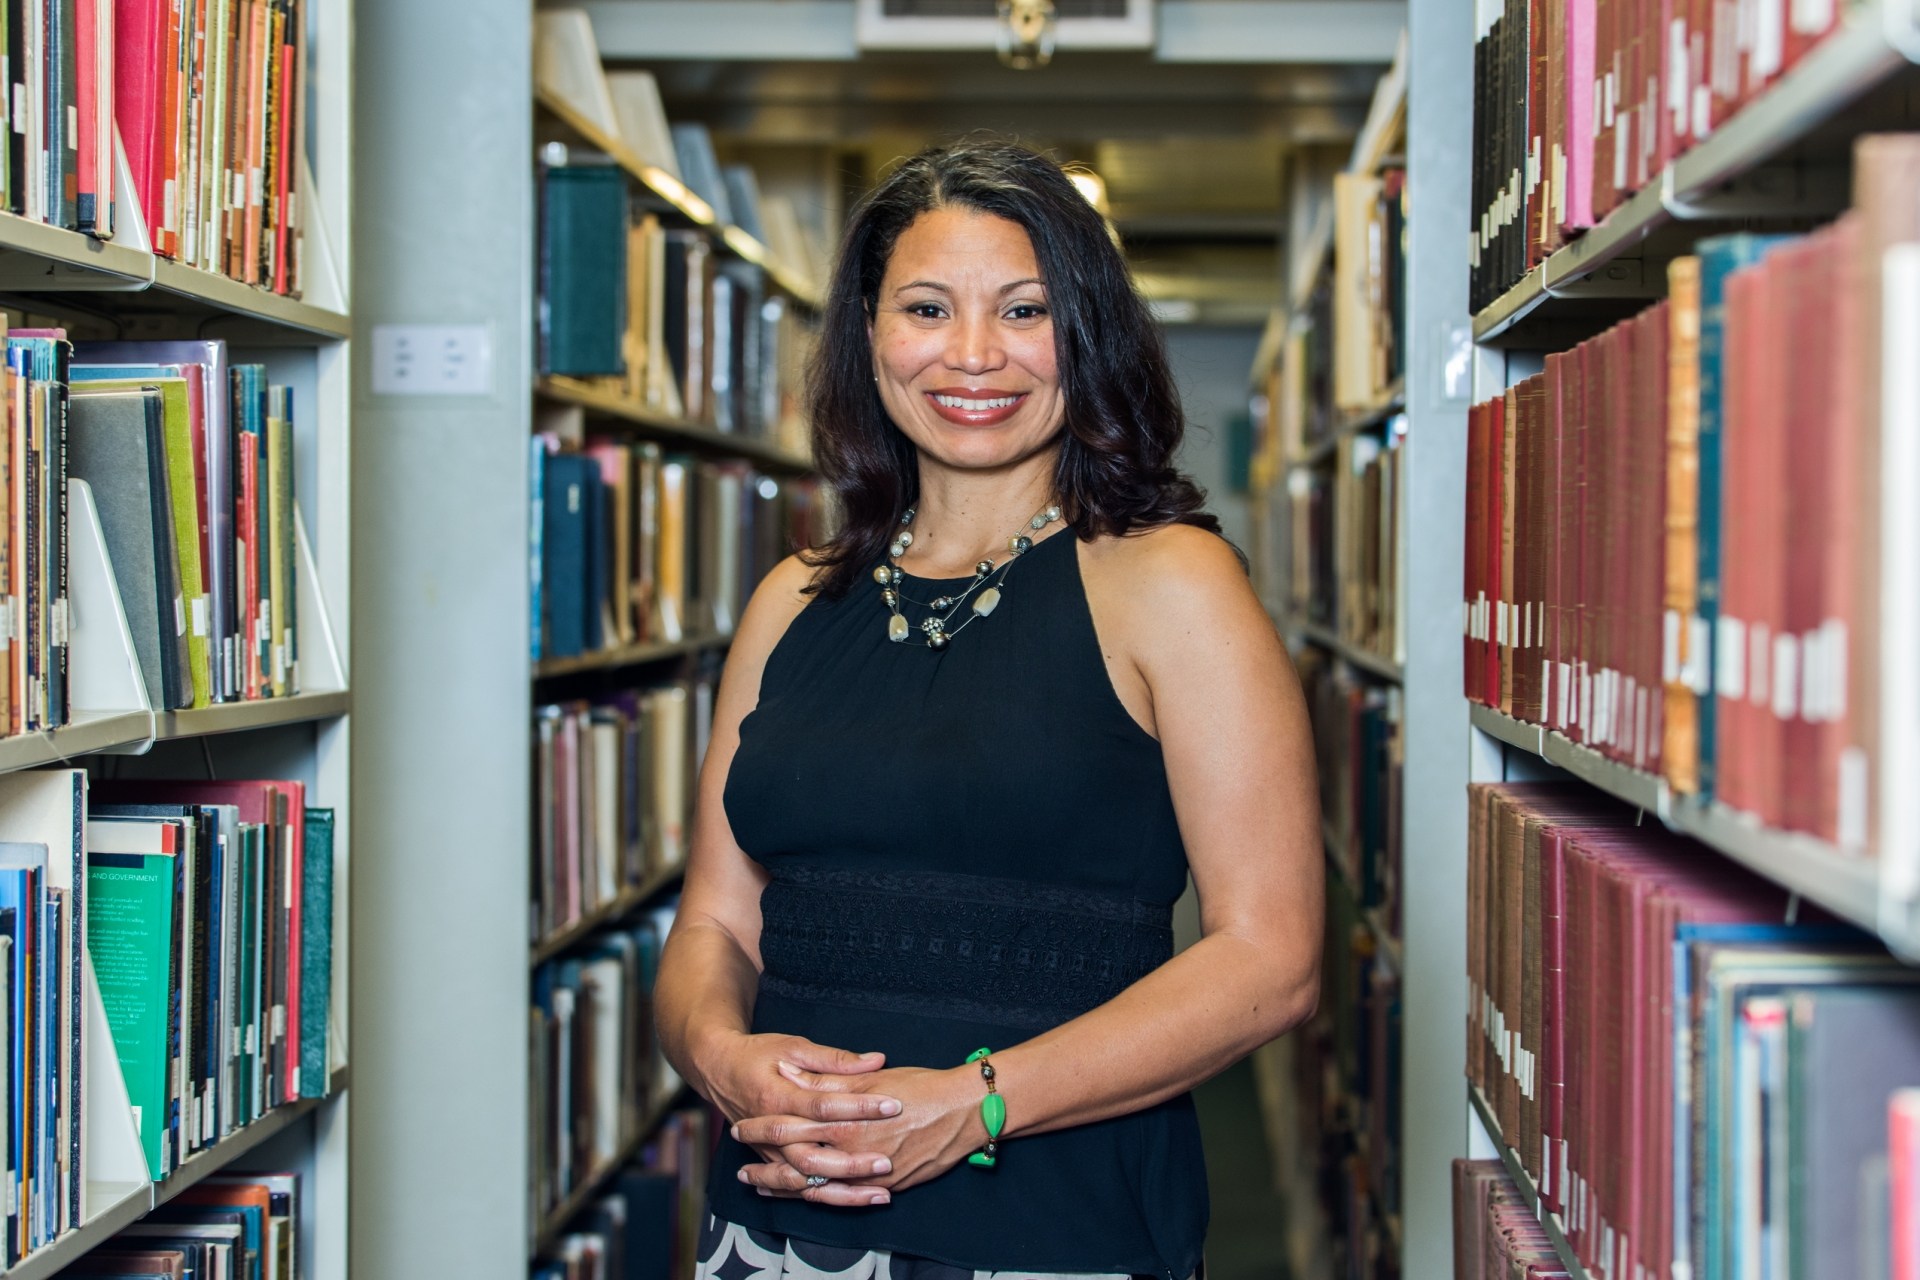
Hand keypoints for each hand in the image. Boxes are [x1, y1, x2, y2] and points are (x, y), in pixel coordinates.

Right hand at [692, 1031, 903, 1206]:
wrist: (718, 1070)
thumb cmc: (758, 1054)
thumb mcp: (794, 1046)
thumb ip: (835, 1059)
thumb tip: (876, 1061)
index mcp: (777, 1097)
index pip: (823, 1106)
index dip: (859, 1106)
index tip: (892, 1105)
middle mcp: (771, 1131)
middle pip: (813, 1155)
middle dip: (852, 1161)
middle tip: (888, 1161)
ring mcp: (770, 1152)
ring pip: (806, 1182)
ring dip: (843, 1190)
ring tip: (881, 1193)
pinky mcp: (772, 1162)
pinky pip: (799, 1190)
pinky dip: (827, 1198)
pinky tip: (859, 1200)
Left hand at [732, 1064, 983, 1198]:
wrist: (964, 1110)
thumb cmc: (919, 1086)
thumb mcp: (869, 1079)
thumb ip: (828, 1081)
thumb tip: (791, 1075)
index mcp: (844, 1122)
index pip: (791, 1127)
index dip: (763, 1128)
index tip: (741, 1126)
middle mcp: (853, 1153)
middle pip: (796, 1165)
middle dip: (766, 1168)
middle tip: (742, 1171)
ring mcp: (870, 1175)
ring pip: (817, 1188)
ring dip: (787, 1188)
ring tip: (763, 1188)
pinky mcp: (887, 1186)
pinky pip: (845, 1199)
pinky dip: (821, 1199)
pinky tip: (808, 1197)